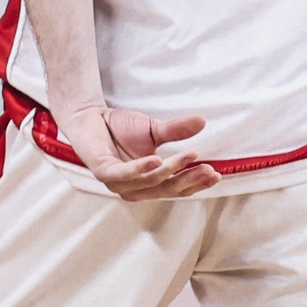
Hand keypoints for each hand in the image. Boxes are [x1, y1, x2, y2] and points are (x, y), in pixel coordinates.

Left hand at [63, 101, 220, 201]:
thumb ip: (176, 131)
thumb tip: (203, 121)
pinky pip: (124, 174)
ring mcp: (119, 183)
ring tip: (189, 156)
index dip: (197, 183)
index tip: (216, 173)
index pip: (177, 189)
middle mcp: (136, 188)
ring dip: (170, 170)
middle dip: (189, 179)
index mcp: (150, 183)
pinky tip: (156, 160)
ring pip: (149, 182)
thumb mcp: (154, 130)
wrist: (90, 116)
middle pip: (167, 189)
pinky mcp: (103, 172)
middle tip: (209, 168)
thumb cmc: (122, 129)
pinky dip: (140, 169)